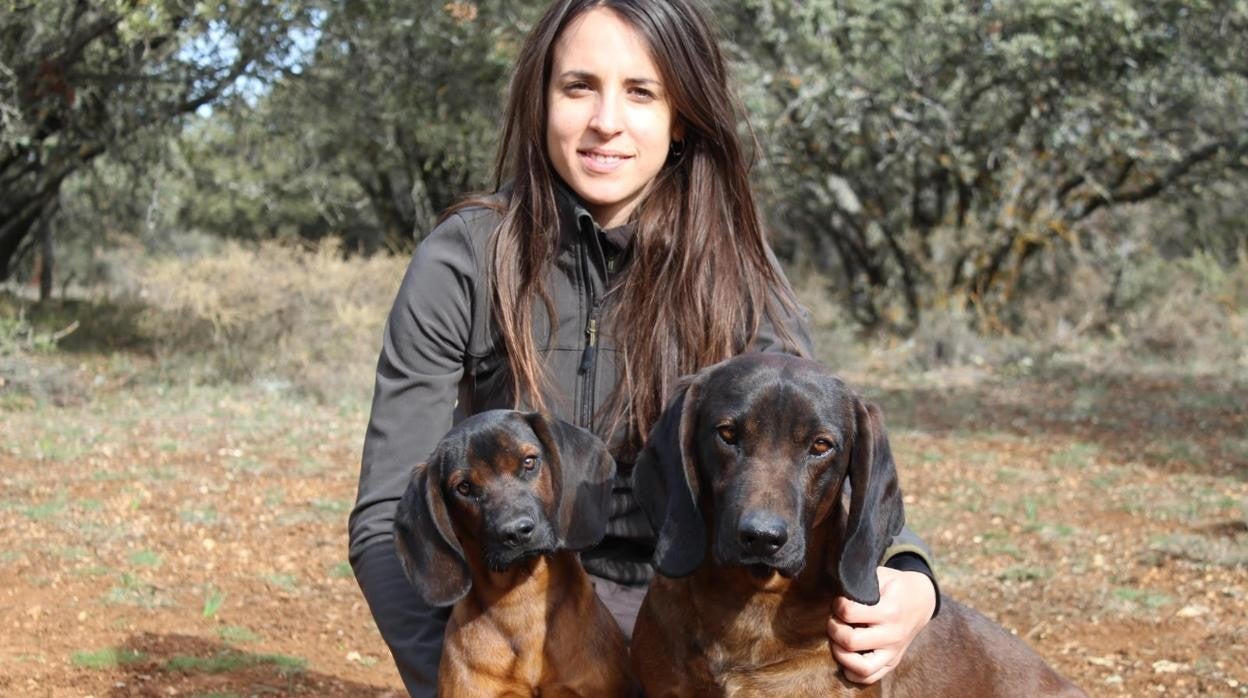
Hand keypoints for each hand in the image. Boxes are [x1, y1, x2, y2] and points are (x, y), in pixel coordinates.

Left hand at [827, 566, 935, 683]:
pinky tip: (846, 657)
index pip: (850, 612)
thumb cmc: (896, 586)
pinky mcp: (893, 661)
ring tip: (837, 641)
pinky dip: (852, 672)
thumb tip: (837, 589)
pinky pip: (870, 677)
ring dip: (841, 655)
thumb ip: (861, 581)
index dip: (837, 605)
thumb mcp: (882, 575)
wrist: (922, 600)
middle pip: (851, 641)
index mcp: (889, 610)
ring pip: (862, 668)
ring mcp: (893, 651)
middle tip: (834, 620)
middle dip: (834, 629)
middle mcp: (892, 634)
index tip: (838, 601)